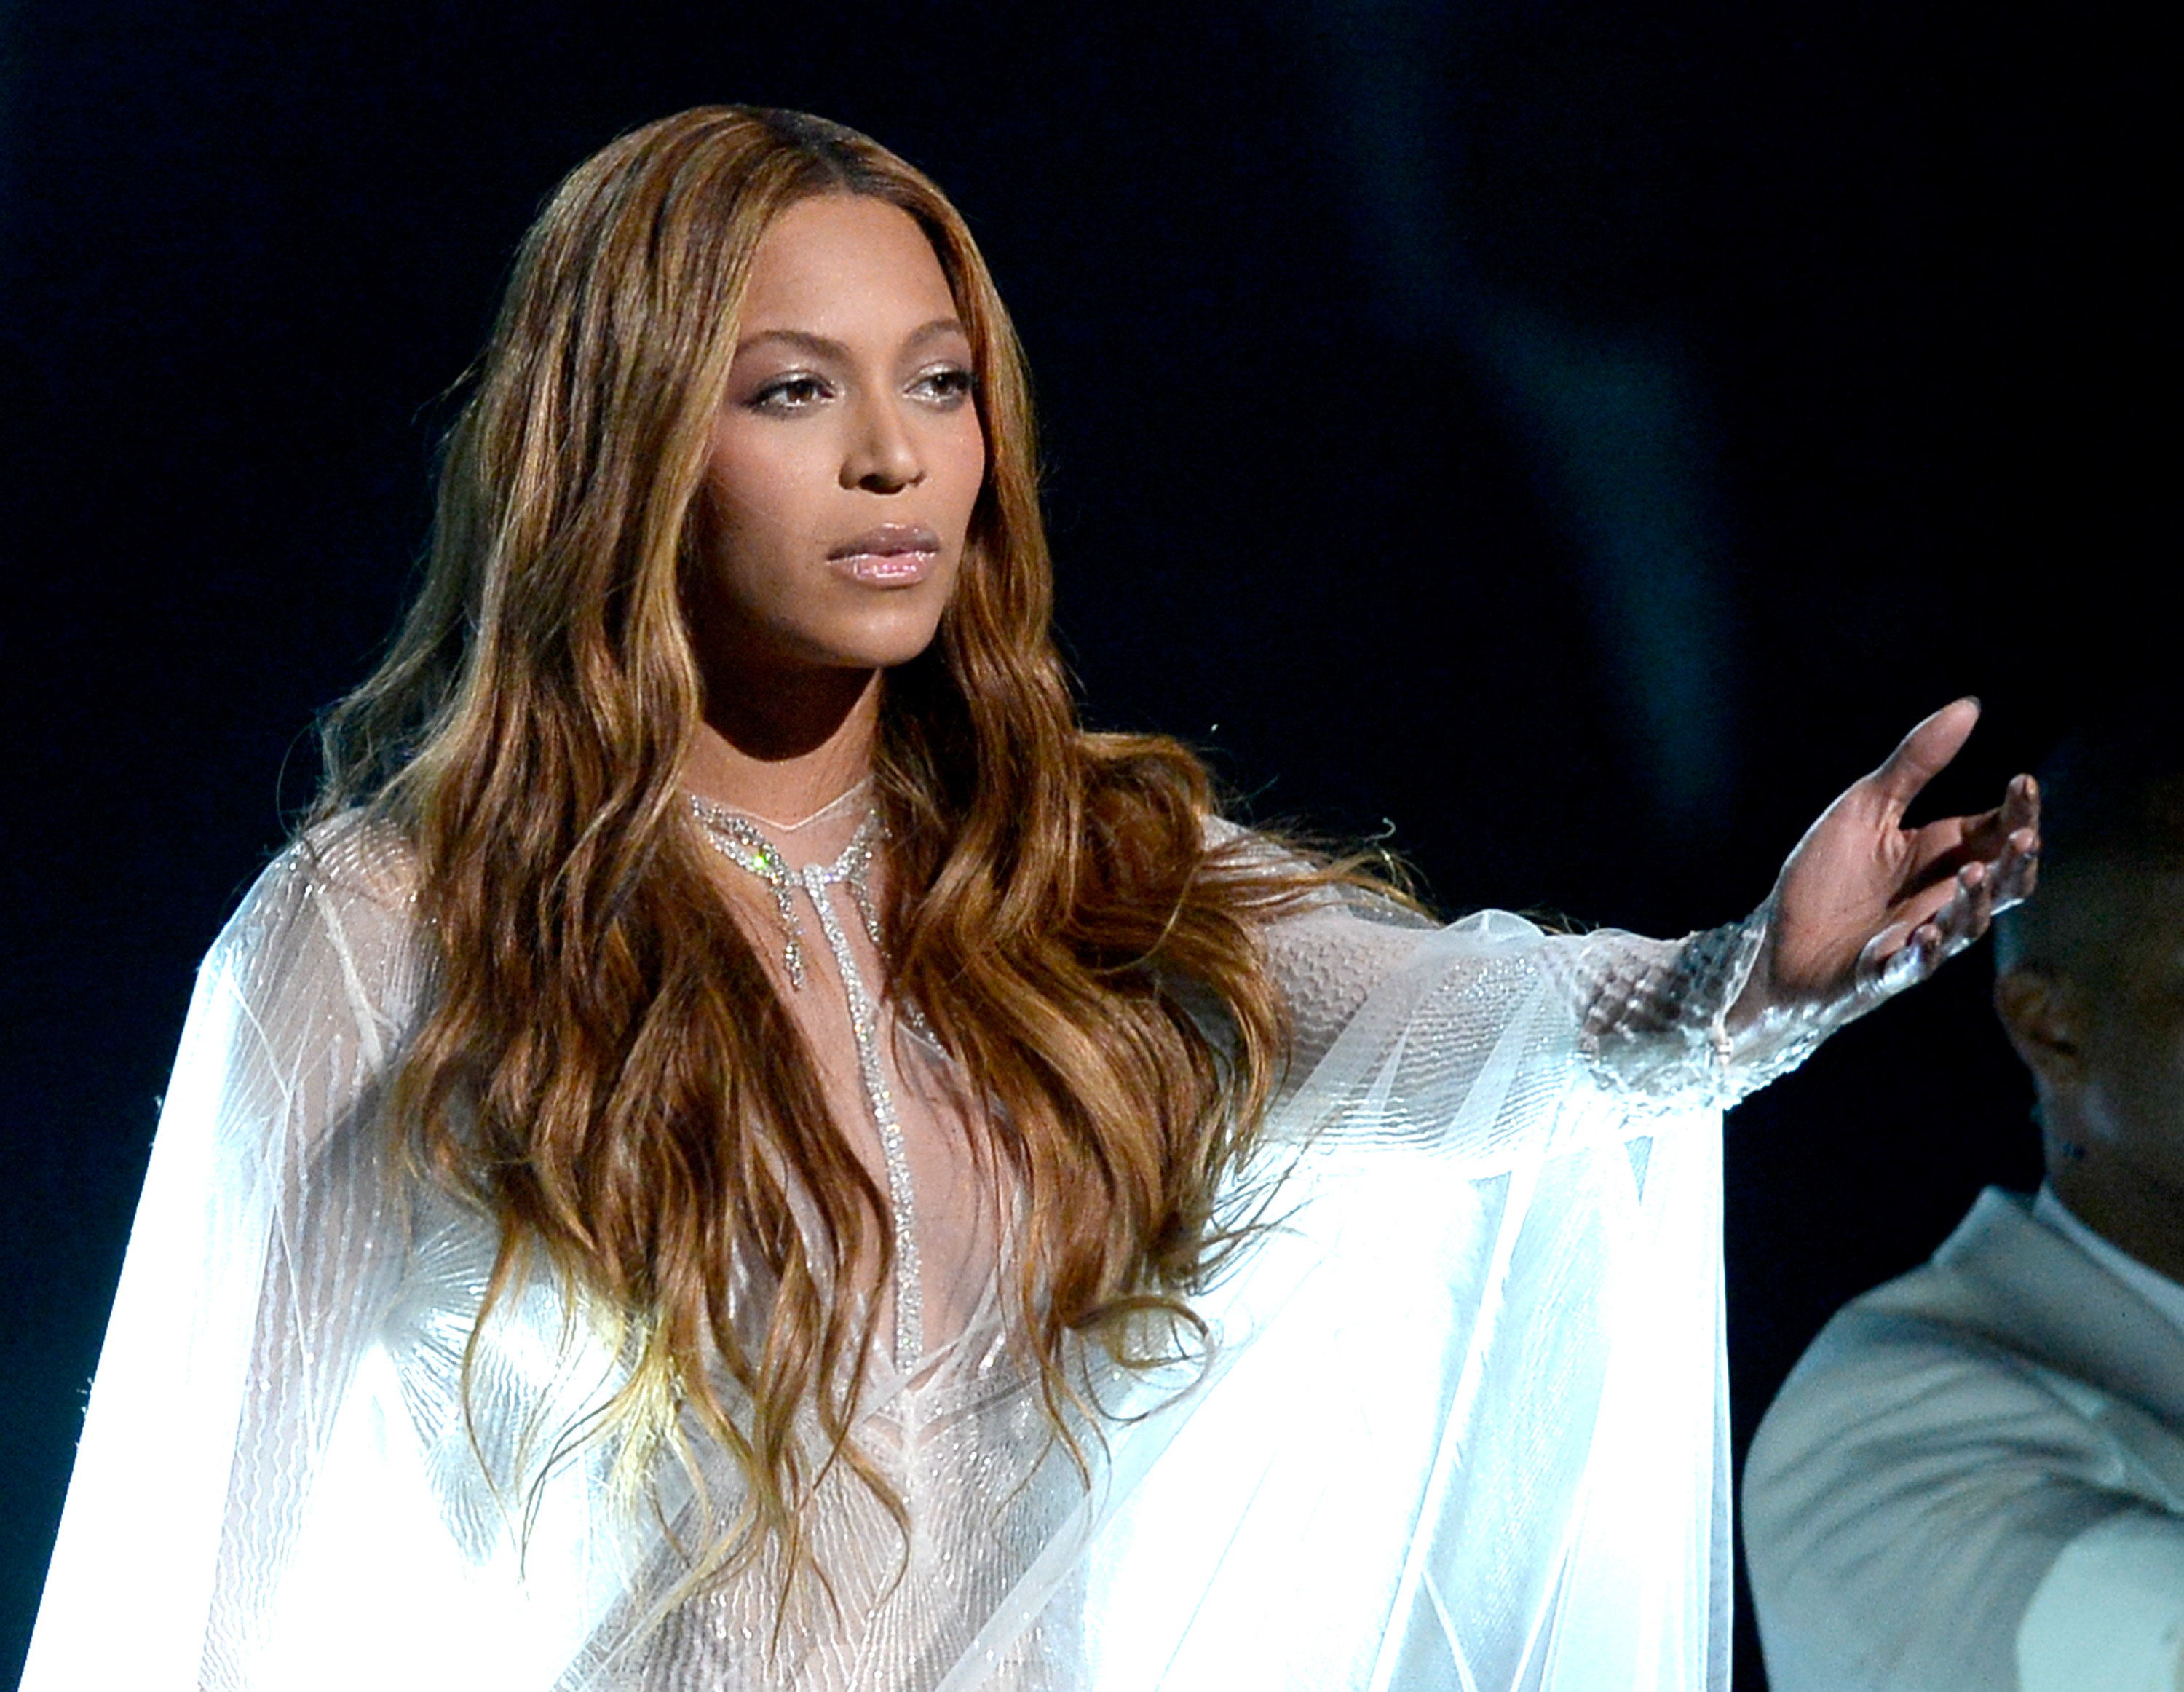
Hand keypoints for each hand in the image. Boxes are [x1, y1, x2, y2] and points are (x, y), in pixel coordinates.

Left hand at [1734, 699, 2040, 1029]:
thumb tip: (1970, 706)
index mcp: (1942, 854)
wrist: (1772, 942)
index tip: (2022, 780)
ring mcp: (1918, 938)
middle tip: (2025, 836)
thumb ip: (1916, 764)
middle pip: (2002, 881)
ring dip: (1974, 902)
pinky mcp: (1884, 972)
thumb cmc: (1824, 877)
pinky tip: (1924, 932)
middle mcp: (1942, 897)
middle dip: (2017, 861)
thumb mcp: (1866, 807)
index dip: (2017, 810)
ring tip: (1974, 874)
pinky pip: (1914, 965)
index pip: (1997, 830)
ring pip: (1967, 925)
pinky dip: (1924, 950)